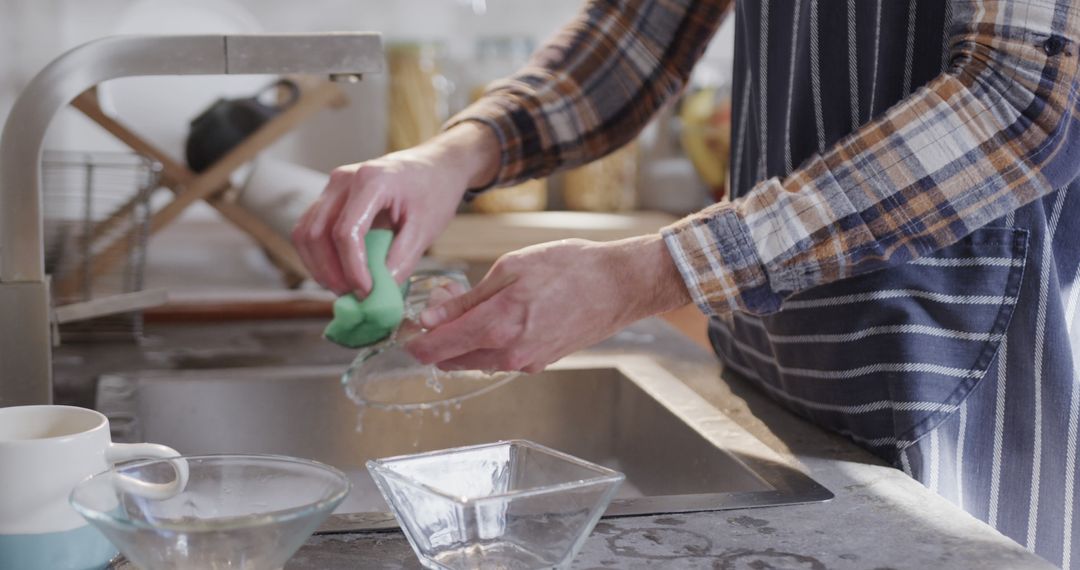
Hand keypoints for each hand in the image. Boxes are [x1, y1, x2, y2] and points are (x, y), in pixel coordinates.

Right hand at [292, 123, 499, 294]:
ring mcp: (333, 185)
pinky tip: (339, 273)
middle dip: (329, 271)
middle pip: (316, 233)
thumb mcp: (426, 228)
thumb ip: (402, 259)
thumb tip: (379, 291)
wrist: (436, 165)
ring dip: (319, 266)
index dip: (352, 268)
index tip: (366, 292)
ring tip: (344, 288)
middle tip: (351, 296)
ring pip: (305, 232)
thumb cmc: (434, 191)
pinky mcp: (331, 196)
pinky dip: (319, 255)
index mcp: (371, 181)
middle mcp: (343, 179)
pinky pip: (311, 228)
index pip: (346, 232)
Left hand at [406, 235, 691, 372]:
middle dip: (438, 338)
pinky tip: (500, 315)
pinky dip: (489, 342)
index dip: (414, 343)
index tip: (406, 333)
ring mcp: (525, 362)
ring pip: (476, 360)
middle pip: (452, 360)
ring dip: (464, 340)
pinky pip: (500, 357)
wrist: (618, 285)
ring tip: (473, 304)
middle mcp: (508, 354)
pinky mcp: (540, 362)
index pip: (436, 348)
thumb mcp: (510, 269)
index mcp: (496, 326)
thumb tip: (430, 317)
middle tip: (442, 304)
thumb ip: (466, 299)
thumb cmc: (569, 267)